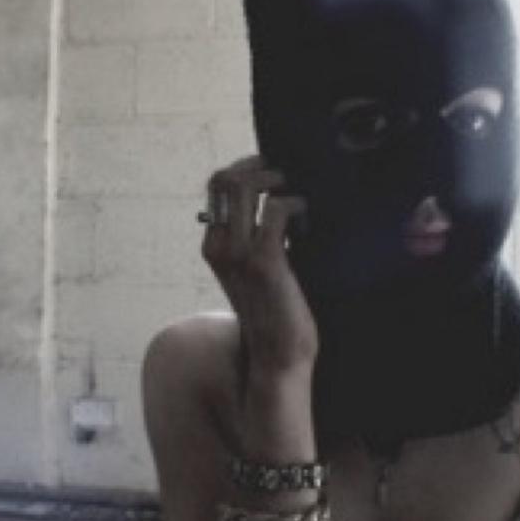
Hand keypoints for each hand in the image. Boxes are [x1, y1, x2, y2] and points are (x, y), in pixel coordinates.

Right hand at [201, 155, 317, 375]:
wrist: (279, 354)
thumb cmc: (274, 311)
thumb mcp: (253, 271)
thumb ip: (253, 240)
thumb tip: (273, 202)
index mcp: (213, 246)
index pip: (216, 186)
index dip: (245, 169)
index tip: (272, 173)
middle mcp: (218, 246)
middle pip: (224, 178)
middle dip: (258, 166)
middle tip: (285, 176)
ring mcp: (238, 252)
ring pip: (242, 185)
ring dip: (275, 179)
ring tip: (295, 194)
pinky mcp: (264, 261)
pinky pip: (275, 209)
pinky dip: (295, 204)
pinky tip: (306, 218)